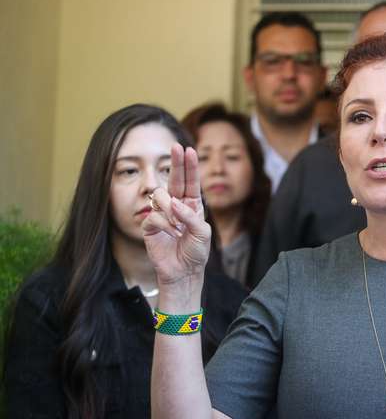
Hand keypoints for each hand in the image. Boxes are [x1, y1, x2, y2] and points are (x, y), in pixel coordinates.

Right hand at [142, 144, 210, 286]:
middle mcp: (176, 206)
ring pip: (160, 195)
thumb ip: (191, 216)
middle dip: (176, 163)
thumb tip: (175, 203)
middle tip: (176, 147)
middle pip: (174, 179)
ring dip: (171, 209)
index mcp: (192, 205)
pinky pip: (154, 216)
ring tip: (178, 227)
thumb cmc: (196, 252)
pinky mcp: (149, 225)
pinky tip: (171, 234)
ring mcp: (162, 214)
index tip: (188, 149)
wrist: (183, 272)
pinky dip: (164, 224)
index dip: (189, 166)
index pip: (190, 182)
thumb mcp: (203, 233)